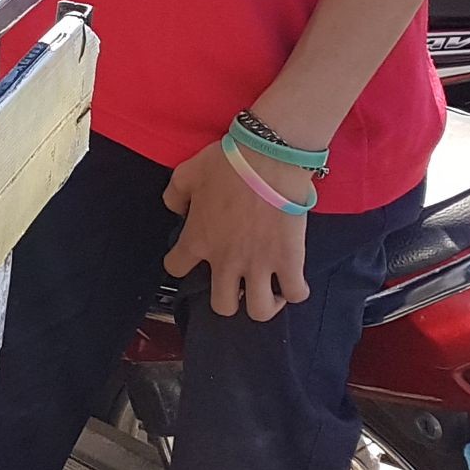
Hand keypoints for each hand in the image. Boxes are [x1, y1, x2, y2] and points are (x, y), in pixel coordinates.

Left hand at [162, 142, 311, 320]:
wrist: (268, 159)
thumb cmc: (227, 164)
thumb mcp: (186, 174)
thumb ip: (174, 196)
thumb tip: (176, 210)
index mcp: (198, 240)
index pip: (175, 268)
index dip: (180, 263)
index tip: (191, 257)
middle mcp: (226, 260)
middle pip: (222, 305)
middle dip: (228, 299)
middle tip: (237, 283)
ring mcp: (259, 264)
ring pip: (258, 310)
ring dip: (262, 303)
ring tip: (266, 289)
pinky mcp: (290, 260)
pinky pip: (295, 293)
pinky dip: (295, 291)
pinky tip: (291, 279)